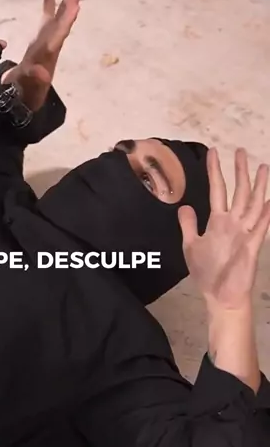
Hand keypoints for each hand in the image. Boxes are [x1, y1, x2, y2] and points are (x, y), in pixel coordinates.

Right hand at [2, 0, 81, 111]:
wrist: (29, 86)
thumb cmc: (28, 84)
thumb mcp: (28, 81)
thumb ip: (35, 76)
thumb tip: (42, 75)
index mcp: (50, 48)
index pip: (61, 32)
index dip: (68, 19)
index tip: (76, 5)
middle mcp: (54, 37)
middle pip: (65, 16)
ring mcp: (51, 30)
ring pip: (61, 8)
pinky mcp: (45, 27)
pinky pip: (48, 6)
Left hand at [178, 148, 269, 310]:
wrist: (220, 296)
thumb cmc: (208, 272)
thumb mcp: (191, 245)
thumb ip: (189, 225)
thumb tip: (184, 206)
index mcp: (218, 221)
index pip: (217, 190)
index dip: (215, 171)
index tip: (213, 152)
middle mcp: (233, 222)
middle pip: (238, 191)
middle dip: (240, 171)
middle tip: (241, 150)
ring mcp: (244, 232)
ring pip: (252, 203)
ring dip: (258, 186)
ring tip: (263, 167)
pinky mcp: (252, 245)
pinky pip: (261, 226)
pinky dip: (267, 213)